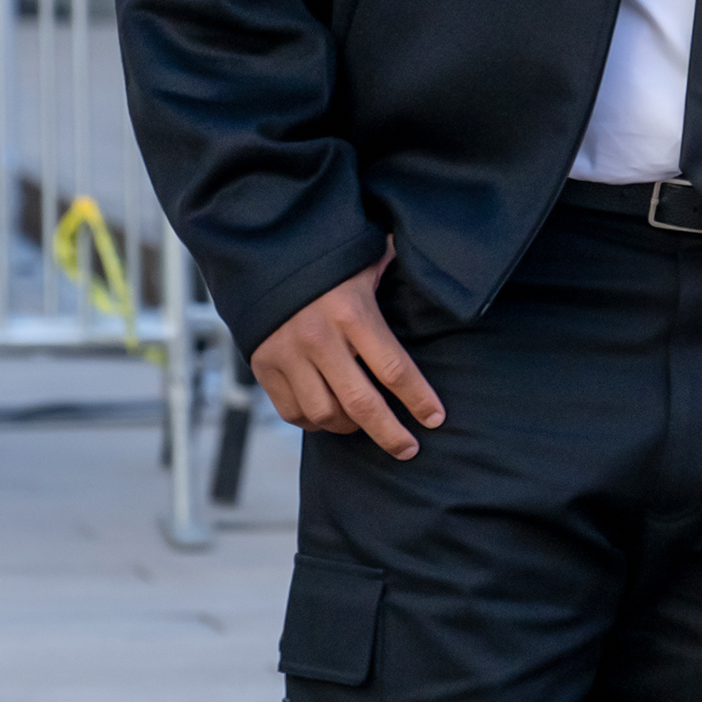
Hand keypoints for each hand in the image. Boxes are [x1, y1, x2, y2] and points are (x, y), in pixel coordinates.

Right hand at [250, 245, 444, 461]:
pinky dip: (315, 422)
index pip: (394, 369)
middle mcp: (318, 337)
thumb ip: (397, 274)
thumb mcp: (366, 260)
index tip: (435, 419)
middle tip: (409, 449)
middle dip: (390, 434)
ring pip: (325, 414)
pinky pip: (293, 412)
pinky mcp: (263, 364)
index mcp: (351, 311)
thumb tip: (439, 274)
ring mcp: (287, 353)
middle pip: (361, 404)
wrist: (262, 252)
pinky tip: (330, 416)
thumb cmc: (328, 260)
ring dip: (350, 427)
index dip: (419, 400)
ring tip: (364, 424)